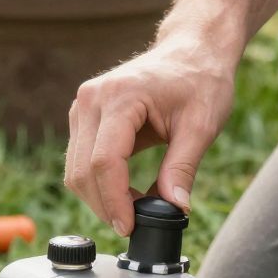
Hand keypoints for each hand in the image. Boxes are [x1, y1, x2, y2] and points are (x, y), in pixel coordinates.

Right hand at [66, 32, 235, 232]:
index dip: (115, 201)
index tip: (131, 227)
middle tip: (136, 224)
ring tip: (135, 209)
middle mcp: (92, 99)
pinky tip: (125, 192)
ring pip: (76, 169)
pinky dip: (98, 183)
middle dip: (106, 205)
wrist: (192, 50)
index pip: (104, 162)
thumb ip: (183, 167)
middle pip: (83, 170)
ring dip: (99, 197)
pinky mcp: (84, 114)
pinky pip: (80, 159)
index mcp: (121, 96)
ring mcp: (83, 105)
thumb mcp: (202, 125)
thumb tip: (174, 207)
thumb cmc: (200, 79)